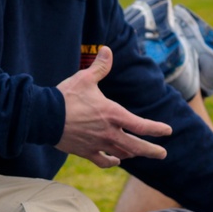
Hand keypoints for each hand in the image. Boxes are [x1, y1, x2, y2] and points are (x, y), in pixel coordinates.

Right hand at [55, 46, 171, 168]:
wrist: (45, 117)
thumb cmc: (66, 96)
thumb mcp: (85, 78)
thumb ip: (100, 66)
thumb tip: (108, 49)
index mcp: (113, 114)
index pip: (142, 125)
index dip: (157, 129)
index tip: (168, 131)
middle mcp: (109, 132)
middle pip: (136, 146)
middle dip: (151, 151)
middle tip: (162, 154)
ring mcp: (98, 144)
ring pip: (122, 154)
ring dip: (132, 154)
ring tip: (139, 153)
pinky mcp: (85, 152)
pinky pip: (103, 161)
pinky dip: (111, 162)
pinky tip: (116, 161)